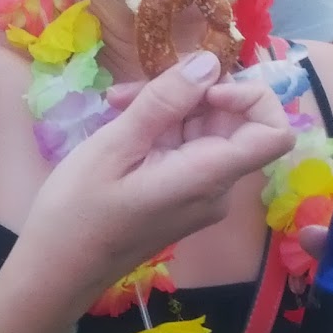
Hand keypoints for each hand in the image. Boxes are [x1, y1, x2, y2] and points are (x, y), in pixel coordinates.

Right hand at [22, 50, 294, 308]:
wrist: (57, 271)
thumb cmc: (78, 212)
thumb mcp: (115, 146)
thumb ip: (164, 102)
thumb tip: (209, 62)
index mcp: (208, 177)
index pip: (276, 133)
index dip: (252, 97)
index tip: (204, 87)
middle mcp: (216, 187)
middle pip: (233, 122)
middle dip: (190, 92)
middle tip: (134, 89)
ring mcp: (200, 193)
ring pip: (204, 129)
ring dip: (166, 107)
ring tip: (116, 102)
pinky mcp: (182, 195)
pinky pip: (185, 148)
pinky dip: (159, 128)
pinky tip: (119, 118)